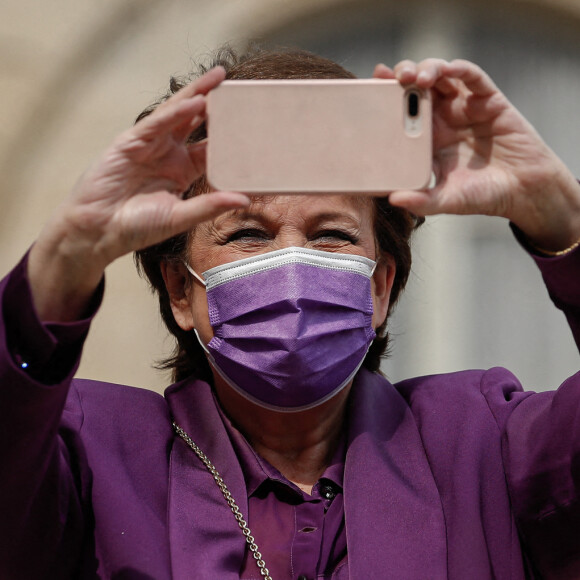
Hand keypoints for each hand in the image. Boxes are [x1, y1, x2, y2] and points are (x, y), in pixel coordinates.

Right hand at [28, 66, 248, 320]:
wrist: (99, 231)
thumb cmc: (138, 227)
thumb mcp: (180, 217)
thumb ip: (210, 206)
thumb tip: (245, 199)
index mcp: (183, 171)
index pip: (212, 148)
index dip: (232, 135)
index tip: (254, 124)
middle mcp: (169, 154)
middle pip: (197, 123)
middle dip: (216, 105)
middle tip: (240, 87)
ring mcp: (150, 146)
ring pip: (177, 115)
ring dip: (197, 95)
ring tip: (219, 79)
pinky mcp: (130, 143)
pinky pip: (156, 124)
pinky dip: (175, 113)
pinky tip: (195, 102)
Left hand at [374, 59, 579, 250]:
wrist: (523, 192)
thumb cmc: (482, 195)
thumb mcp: (446, 201)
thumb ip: (422, 200)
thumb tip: (393, 199)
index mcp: (427, 139)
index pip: (401, 112)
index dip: (385, 98)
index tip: (367, 89)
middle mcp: (443, 119)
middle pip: (417, 88)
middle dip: (401, 77)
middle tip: (388, 77)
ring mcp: (465, 107)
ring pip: (441, 76)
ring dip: (426, 70)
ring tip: (414, 77)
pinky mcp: (489, 100)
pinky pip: (473, 77)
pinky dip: (459, 69)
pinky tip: (448, 69)